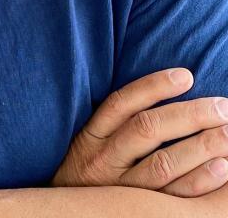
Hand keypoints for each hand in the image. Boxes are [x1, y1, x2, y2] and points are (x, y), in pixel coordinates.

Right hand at [51, 68, 227, 197]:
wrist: (66, 216)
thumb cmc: (87, 170)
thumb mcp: (88, 141)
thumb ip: (115, 121)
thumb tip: (163, 89)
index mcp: (91, 136)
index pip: (122, 104)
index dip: (153, 87)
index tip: (186, 76)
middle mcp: (103, 160)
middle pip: (147, 130)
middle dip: (189, 115)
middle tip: (223, 107)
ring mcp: (120, 190)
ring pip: (163, 164)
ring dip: (201, 147)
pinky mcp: (137, 213)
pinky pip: (172, 198)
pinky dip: (199, 182)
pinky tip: (223, 168)